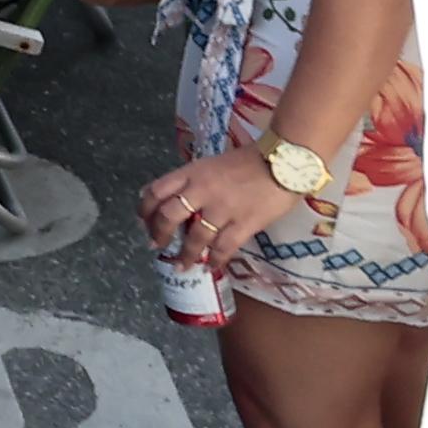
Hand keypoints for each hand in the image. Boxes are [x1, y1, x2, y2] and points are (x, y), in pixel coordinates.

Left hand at [138, 146, 303, 269]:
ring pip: (195, 237)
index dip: (145, 209)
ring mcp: (223, 208)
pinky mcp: (244, 223)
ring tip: (182, 265)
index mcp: (192, 172)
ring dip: (186, 254)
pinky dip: (215, 260)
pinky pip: (223, 247)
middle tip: (156, 245)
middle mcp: (202, 190)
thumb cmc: (249, 160)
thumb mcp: (212, 163)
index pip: (157, 190)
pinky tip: (212, 267)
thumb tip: (173, 196)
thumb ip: (193, 180)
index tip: (143, 221)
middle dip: (159, 234)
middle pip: (169, 216)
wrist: (284, 160)